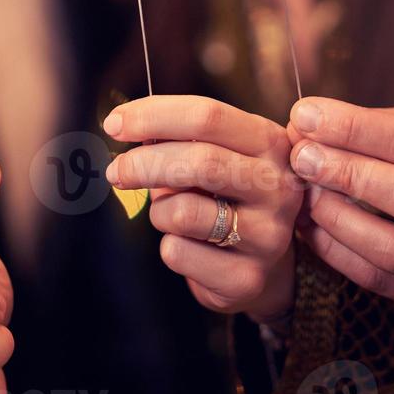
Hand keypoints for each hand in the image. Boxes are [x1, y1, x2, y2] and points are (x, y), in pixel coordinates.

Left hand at [105, 95, 303, 326]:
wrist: (263, 264)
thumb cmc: (228, 197)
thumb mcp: (217, 156)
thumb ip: (179, 138)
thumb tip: (126, 125)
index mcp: (270, 142)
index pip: (208, 116)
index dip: (154, 116)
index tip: (115, 123)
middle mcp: (277, 186)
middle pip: (200, 161)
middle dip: (143, 163)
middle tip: (116, 171)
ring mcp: (268, 234)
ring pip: (183, 211)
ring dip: (158, 211)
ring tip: (169, 214)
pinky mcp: (247, 277)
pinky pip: (179, 252)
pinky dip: (169, 246)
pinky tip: (189, 245)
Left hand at [288, 98, 393, 313]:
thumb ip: (379, 127)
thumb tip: (306, 123)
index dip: (356, 129)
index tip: (307, 117)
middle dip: (347, 175)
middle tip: (301, 158)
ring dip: (338, 219)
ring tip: (305, 194)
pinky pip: (384, 282)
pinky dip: (339, 254)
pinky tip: (313, 228)